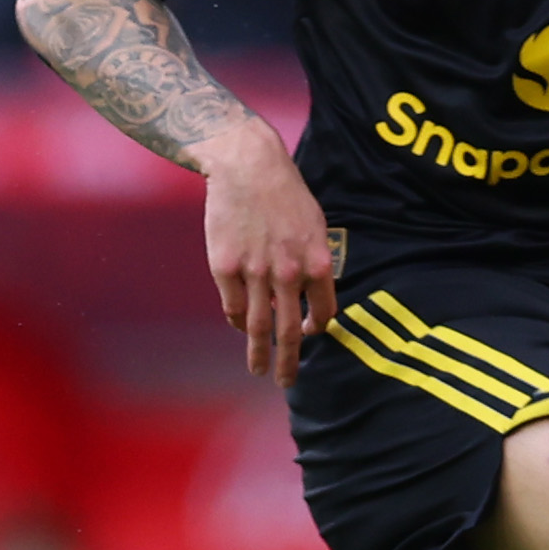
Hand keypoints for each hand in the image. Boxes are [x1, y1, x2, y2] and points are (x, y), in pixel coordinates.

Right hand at [189, 117, 335, 387]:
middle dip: (289, 362)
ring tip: (259, 369)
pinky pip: (233, 306)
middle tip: (286, 382)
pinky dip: (238, 320)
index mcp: (317, 262)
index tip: (310, 335)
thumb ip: (313, 263)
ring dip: (258, 353)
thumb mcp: (315, 226)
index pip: (324, 312)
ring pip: (258, 326)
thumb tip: (309, 297)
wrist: (247, 167)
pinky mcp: (224, 267)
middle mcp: (288, 272)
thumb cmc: (285, 195)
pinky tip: (241, 325)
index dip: (317, 328)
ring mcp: (254, 272)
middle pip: (290, 331)